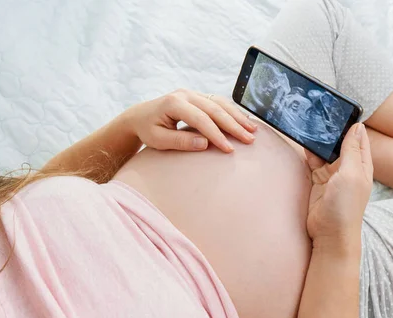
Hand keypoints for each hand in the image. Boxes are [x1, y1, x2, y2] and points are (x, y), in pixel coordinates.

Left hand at [124, 88, 256, 152]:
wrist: (140, 116)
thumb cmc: (147, 130)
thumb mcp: (158, 140)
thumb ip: (180, 142)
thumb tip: (205, 144)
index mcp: (174, 103)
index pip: (201, 120)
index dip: (216, 135)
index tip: (229, 149)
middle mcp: (185, 94)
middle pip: (215, 109)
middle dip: (234, 125)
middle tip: (249, 139)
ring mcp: (192, 93)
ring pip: (220, 103)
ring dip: (237, 117)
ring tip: (252, 130)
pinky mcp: (197, 96)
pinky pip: (218, 102)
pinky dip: (232, 111)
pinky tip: (243, 121)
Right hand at [305, 123, 372, 252]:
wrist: (330, 235)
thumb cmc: (345, 207)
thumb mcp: (352, 174)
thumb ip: (353, 150)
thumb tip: (357, 127)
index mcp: (362, 165)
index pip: (358, 138)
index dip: (351, 123)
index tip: (340, 108)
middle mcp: (349, 168)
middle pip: (340, 142)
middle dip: (331, 130)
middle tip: (320, 112)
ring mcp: (333, 175)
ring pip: (325, 151)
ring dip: (319, 140)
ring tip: (309, 122)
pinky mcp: (319, 181)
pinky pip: (313, 162)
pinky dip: (309, 152)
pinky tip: (303, 141)